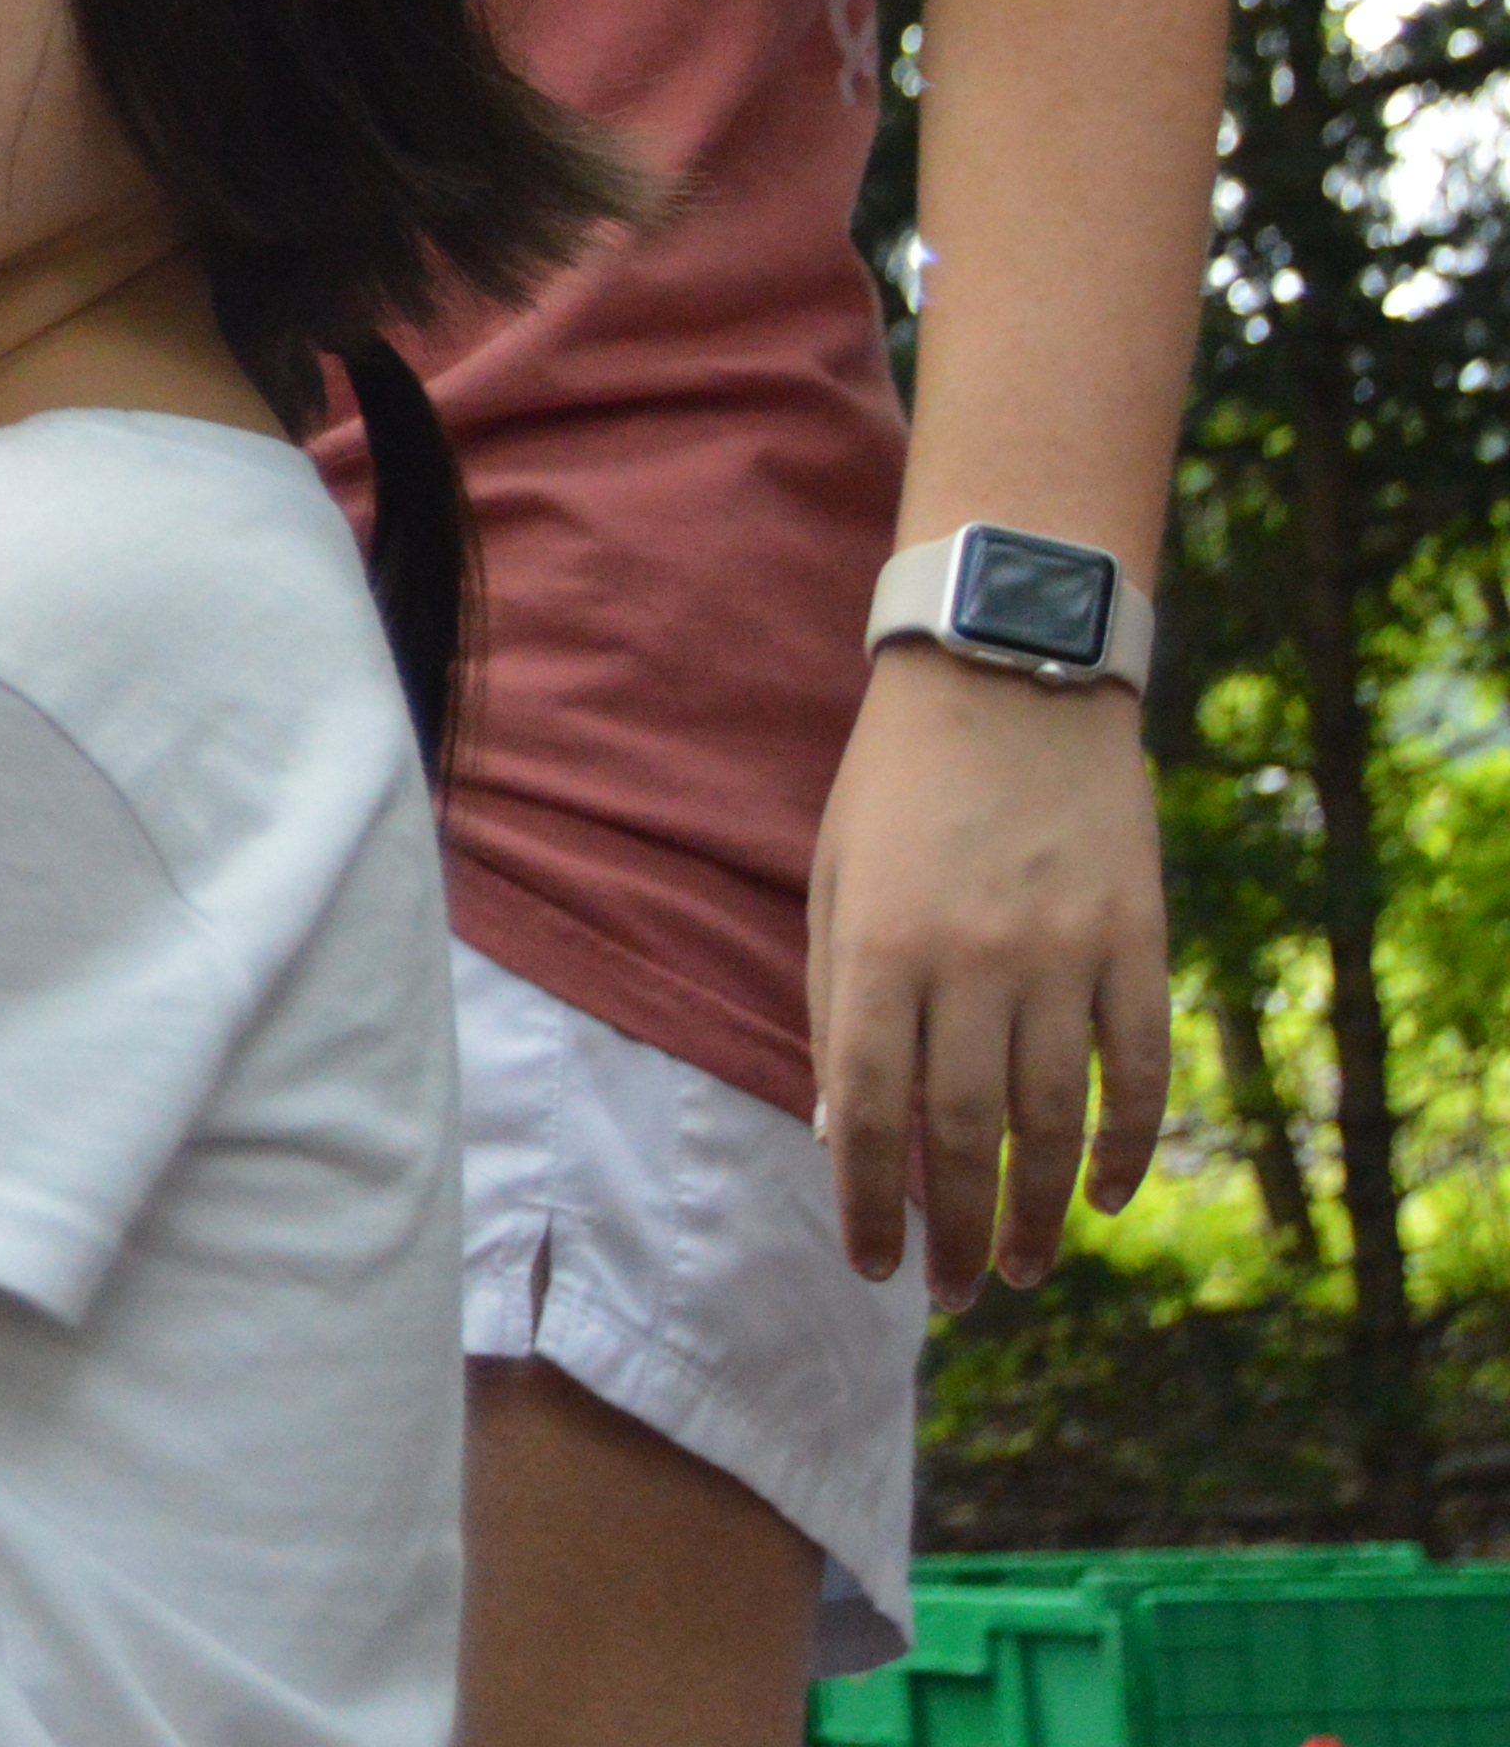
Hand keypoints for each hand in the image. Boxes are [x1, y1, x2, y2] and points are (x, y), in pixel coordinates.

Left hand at [810, 644, 1173, 1301]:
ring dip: (1035, 1211)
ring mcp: (1064, 953)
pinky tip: (1102, 1200)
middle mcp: (972, 962)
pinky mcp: (1136, 941)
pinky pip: (1139, 1070)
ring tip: (1018, 1270)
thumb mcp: (833, 883)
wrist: (1008, 676)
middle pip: (965, 1136)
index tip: (874, 1269)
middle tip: (952, 1296)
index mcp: (879, 946)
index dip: (870, 1205)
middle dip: (953, 1230)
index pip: (870, 1115)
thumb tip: (842, 1133)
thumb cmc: (896, 787)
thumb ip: (838, 1007)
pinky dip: (1126, 1147)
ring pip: (1054, 1120)